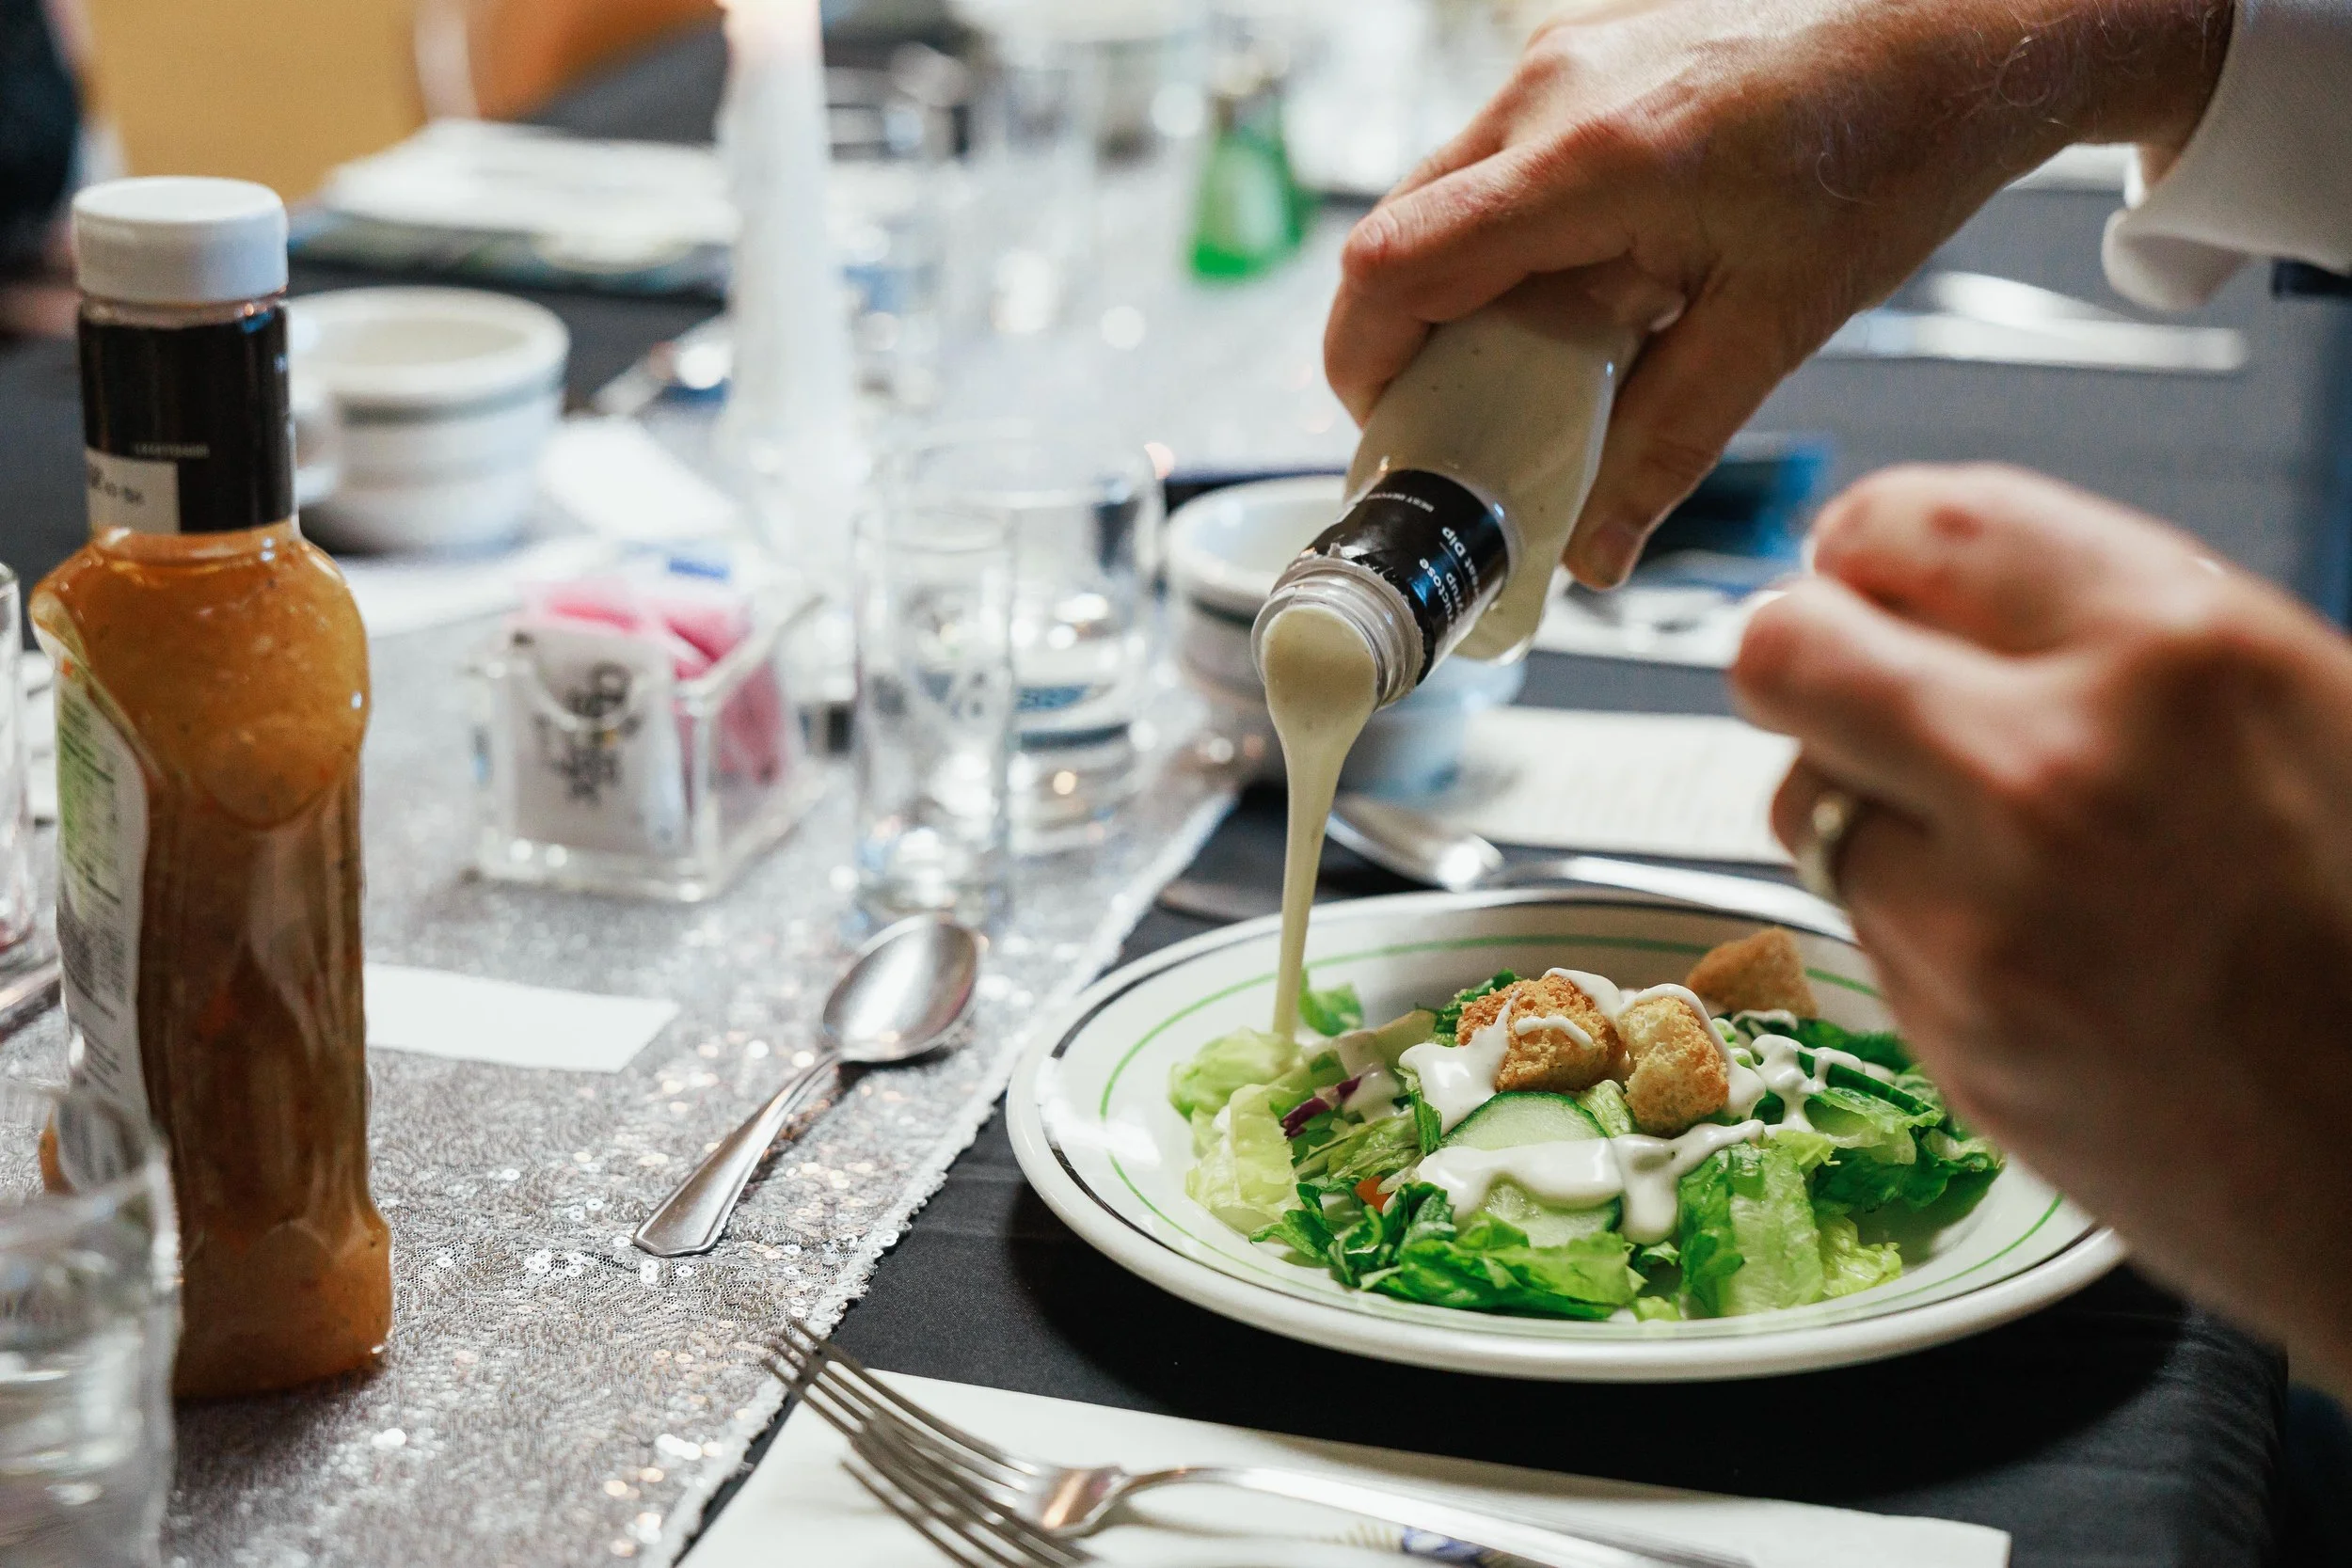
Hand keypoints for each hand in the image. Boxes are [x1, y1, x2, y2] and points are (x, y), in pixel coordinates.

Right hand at [1325, 0, 2230, 586]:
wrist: (1962, 25)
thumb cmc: (1887, 150)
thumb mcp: (1774, 325)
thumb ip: (1667, 445)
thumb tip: (1593, 554)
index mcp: (1588, 162)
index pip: (1392, 266)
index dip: (1363, 363)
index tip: (1394, 431)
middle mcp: (1550, 89)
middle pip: (1398, 233)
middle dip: (1406, 338)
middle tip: (1462, 417)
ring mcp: (1558, 54)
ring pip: (1443, 193)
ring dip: (1461, 283)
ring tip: (1544, 348)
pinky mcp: (1579, 45)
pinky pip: (1496, 155)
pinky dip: (1509, 231)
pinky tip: (1592, 275)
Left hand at [1732, 464, 2351, 1394]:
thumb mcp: (2297, 698)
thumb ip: (2101, 622)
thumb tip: (1914, 575)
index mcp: (2179, 648)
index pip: (1917, 522)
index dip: (1867, 540)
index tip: (1859, 562)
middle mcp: (2059, 768)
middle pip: (1788, 648)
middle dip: (1803, 652)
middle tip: (1844, 674)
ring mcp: (1986, 913)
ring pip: (1800, 793)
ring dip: (1854, 796)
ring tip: (1981, 834)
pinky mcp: (1946, 1027)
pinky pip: (1852, 915)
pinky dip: (1900, 908)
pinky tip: (2013, 933)